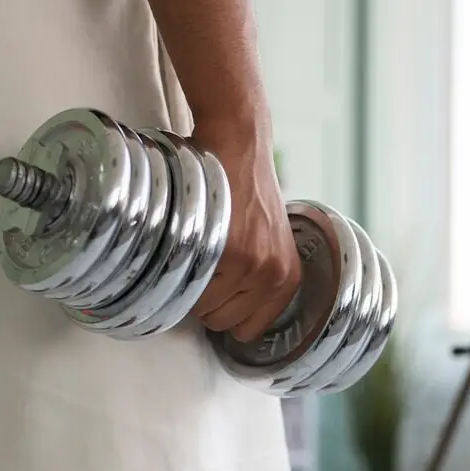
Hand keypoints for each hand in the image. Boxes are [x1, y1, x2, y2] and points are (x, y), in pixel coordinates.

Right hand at [188, 123, 301, 343]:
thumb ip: (255, 278)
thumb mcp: (267, 238)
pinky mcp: (227, 251)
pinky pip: (191, 285)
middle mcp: (273, 274)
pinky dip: (182, 267)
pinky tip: (191, 236)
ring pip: (203, 307)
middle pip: (221, 322)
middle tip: (205, 260)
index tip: (215, 289)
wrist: (238, 140)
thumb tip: (223, 315)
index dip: (223, 311)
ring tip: (199, 245)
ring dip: (191, 281)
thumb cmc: (244, 188)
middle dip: (205, 298)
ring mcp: (251, 264)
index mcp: (287, 276)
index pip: (247, 330)